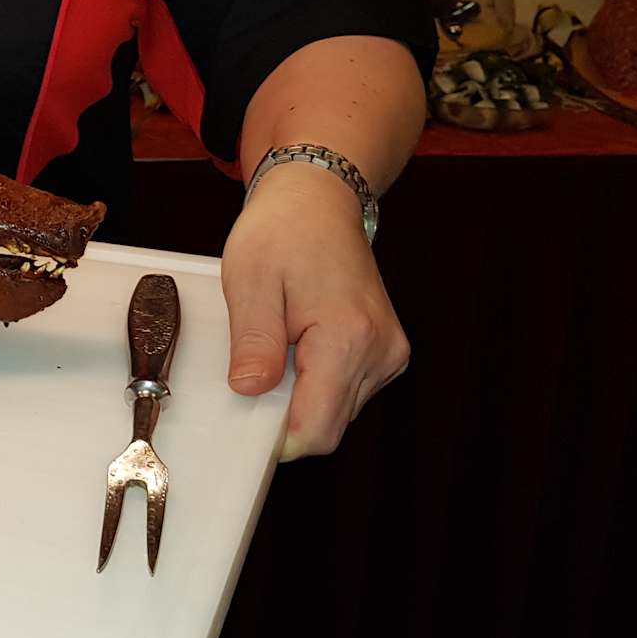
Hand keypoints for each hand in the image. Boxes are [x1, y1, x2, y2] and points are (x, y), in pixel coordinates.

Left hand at [219, 163, 408, 458]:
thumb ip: (254, 342)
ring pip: (337, 412)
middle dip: (285, 413)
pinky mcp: (386, 351)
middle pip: (328, 425)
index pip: (317, 430)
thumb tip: (250, 392)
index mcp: (348, 339)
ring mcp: (388, 353)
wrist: (318, 199)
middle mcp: (380, 352)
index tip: (247, 418)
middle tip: (257, 365)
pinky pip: (346, 391)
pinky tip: (300, 344)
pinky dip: (317, 381)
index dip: (276, 438)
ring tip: (281, 343)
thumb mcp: (250, 282)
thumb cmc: (284, 231)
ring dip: (301, 395)